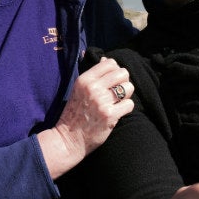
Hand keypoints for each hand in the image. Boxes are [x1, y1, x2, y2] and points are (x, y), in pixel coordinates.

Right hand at [38, 57, 133, 178]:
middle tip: (117, 92)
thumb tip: (107, 59)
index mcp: (84, 79)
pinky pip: (129, 104)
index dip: (115, 71)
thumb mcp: (79, 90)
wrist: (68, 139)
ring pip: (129, 88)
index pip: (110, 63)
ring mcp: (101, 101)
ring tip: (117, 102)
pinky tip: (117, 113)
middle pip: (123, 73)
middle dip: (123, 82)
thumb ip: (94, 75)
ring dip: (126, 95)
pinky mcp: (109, 115)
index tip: (112, 81)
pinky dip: (126, 109)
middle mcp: (93, 88)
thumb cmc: (75, 113)